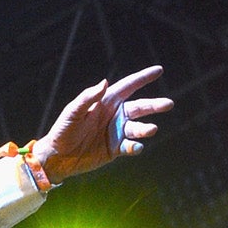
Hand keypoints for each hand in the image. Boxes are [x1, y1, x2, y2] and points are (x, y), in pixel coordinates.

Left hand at [33, 67, 172, 183]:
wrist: (58, 157)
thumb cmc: (63, 130)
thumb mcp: (73, 112)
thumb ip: (88, 97)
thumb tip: (105, 82)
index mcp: (106, 102)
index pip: (129, 86)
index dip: (143, 78)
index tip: (159, 70)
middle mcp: (115, 115)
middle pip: (140, 107)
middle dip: (154, 105)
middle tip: (168, 104)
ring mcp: (116, 132)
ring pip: (138, 128)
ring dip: (146, 129)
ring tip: (151, 129)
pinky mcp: (115, 149)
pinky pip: (130, 147)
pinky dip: (135, 146)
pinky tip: (136, 147)